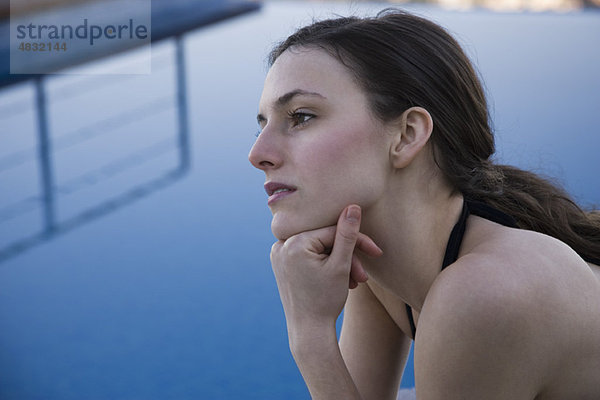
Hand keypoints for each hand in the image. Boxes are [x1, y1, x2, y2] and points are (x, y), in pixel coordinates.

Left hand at [270, 205, 382, 330]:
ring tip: (353, 282)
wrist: (309, 332)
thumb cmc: (326, 301)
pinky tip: (337, 278)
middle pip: (325, 240)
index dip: (357, 241)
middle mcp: (280, 245)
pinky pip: (307, 254)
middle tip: (363, 277)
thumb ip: (347, 234)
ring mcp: (278, 254)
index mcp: (293, 243)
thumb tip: (353, 206)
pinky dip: (324, 263)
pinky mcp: (281, 263)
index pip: (333, 232)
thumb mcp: (341, 265)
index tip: (376, 253)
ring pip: (318, 248)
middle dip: (347, 256)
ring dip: (338, 262)